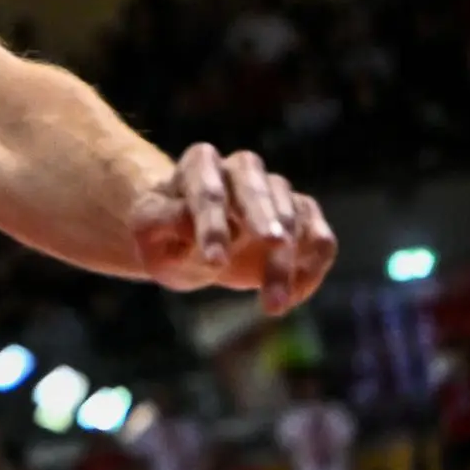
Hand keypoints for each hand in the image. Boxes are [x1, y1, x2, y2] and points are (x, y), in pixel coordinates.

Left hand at [127, 142, 336, 313]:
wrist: (191, 245)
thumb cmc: (167, 236)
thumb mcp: (149, 233)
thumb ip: (165, 223)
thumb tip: (189, 221)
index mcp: (199, 165)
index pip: (208, 190)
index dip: (213, 224)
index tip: (215, 261)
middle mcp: (242, 169)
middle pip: (257, 187)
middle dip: (264, 216)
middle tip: (271, 243)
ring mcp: (277, 191)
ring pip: (293, 218)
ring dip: (286, 262)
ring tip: (272, 304)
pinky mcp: (304, 218)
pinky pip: (321, 240)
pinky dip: (312, 269)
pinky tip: (291, 298)